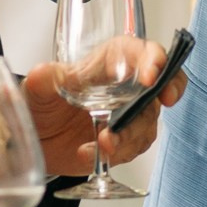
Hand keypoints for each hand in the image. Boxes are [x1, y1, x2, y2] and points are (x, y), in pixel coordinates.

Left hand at [24, 45, 178, 175]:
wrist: (40, 139)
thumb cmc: (45, 104)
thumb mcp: (39, 87)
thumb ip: (44, 79)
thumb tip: (44, 74)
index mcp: (111, 62)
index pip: (142, 52)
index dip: (154, 59)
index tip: (151, 74)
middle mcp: (127, 87)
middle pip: (160, 85)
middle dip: (167, 91)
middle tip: (165, 98)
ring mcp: (130, 116)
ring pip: (148, 122)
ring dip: (130, 134)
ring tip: (104, 142)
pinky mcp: (126, 142)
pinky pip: (132, 148)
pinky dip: (114, 153)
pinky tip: (89, 153)